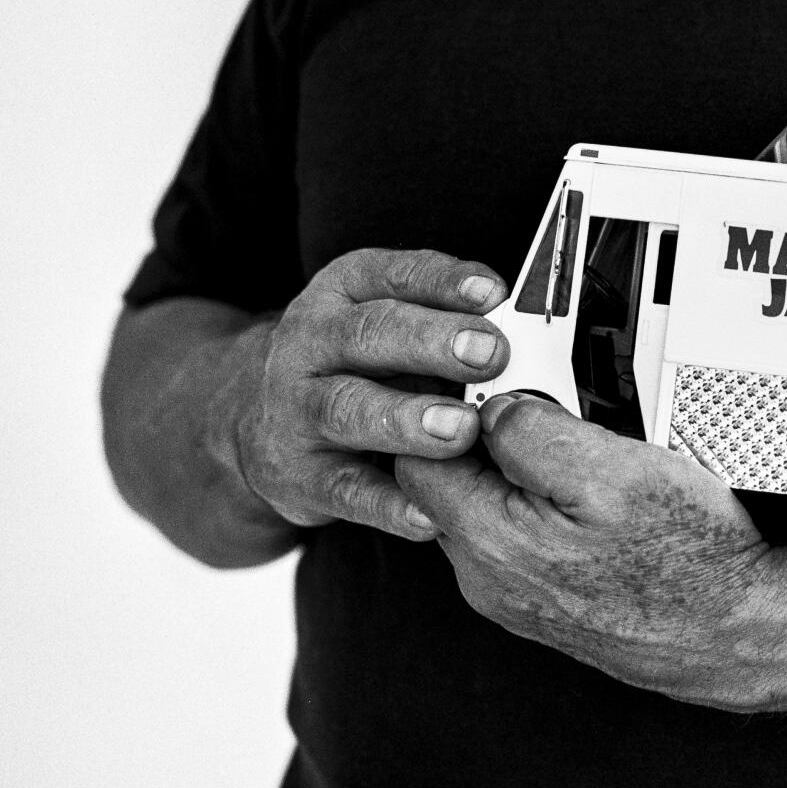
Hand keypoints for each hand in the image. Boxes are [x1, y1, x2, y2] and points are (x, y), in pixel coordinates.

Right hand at [226, 248, 511, 543]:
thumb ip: (450, 320)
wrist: (260, 418)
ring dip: (408, 419)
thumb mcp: (392, 321)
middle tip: (489, 354)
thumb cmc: (359, 362)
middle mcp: (312, 341)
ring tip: (460, 429)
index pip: (395, 274)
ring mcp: (298, 409)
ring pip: (350, 408)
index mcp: (344, 290)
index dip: (445, 281)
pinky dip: (388, 504)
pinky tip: (429, 513)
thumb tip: (526, 329)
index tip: (495, 293)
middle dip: (432, 342)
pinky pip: (346, 490)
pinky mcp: (299, 475)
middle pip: (370, 334)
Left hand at [394, 395, 786, 705]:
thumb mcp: (614, 471)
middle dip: (480, 433)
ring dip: (513, 467)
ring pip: (481, 506)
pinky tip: (585, 487)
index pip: (415, 456)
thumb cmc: (690, 558)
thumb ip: (533, 432)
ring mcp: (513, 595)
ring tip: (576, 442)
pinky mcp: (543, 600)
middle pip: (444, 480)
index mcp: (489, 543)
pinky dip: (536, 500)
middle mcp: (488, 578)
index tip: (486, 375)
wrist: (735, 631)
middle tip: (541, 400)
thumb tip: (490, 405)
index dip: (444, 405)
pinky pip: (515, 534)